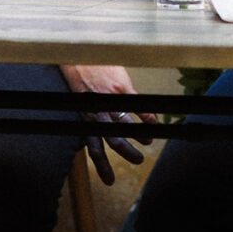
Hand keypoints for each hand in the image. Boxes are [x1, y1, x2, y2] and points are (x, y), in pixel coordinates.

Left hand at [64, 64, 148, 182]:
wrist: (78, 50)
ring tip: (148, 142)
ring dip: (141, 136)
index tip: (109, 180)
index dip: (101, 166)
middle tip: (138, 161)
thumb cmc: (77, 71)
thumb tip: (100, 121)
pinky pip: (137, 106)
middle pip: (113, 141)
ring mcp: (110, 100)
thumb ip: (90, 110)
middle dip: (127, 153)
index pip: (93, 147)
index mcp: (85, 116)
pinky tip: (155, 122)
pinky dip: (148, 116)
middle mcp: (97, 112)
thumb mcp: (79, 96)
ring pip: (127, 126)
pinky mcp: (121, 87)